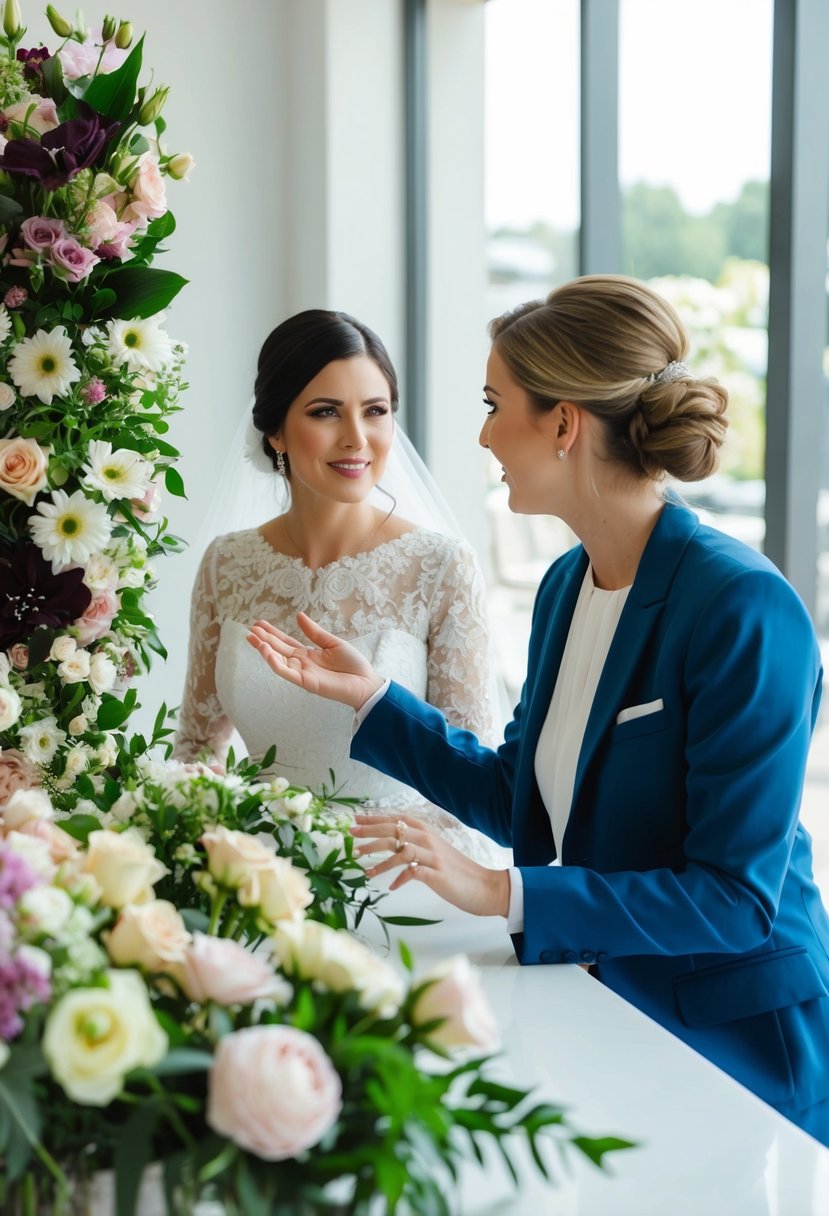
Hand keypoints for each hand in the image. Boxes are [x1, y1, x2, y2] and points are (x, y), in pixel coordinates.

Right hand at [246, 612, 384, 709]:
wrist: (365, 682)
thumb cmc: (352, 664)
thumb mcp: (332, 642)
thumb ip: (314, 632)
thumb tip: (298, 615)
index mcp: (307, 654)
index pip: (285, 641)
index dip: (272, 632)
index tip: (259, 623)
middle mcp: (301, 663)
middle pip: (278, 649)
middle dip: (263, 639)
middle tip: (249, 629)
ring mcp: (302, 673)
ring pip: (278, 661)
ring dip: (264, 650)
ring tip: (253, 638)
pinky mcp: (306, 682)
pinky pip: (286, 672)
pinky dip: (274, 663)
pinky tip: (266, 652)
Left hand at [350, 813, 510, 918]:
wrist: (485, 886)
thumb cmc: (456, 870)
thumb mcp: (434, 852)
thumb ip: (415, 845)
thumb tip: (392, 845)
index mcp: (427, 832)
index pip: (396, 820)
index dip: (375, 819)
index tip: (355, 820)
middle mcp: (429, 841)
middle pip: (395, 831)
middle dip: (370, 833)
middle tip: (351, 837)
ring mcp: (434, 858)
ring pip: (402, 851)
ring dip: (380, 860)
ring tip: (364, 871)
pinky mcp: (438, 876)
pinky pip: (415, 874)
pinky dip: (401, 878)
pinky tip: (392, 887)